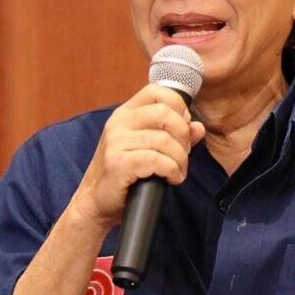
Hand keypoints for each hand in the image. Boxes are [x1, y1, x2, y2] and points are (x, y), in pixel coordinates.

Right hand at [70, 84, 205, 229]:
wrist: (96, 202)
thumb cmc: (124, 174)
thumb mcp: (148, 148)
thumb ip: (174, 135)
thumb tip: (198, 127)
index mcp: (125, 114)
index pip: (156, 91)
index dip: (178, 106)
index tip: (184, 126)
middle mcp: (118, 123)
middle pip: (164, 113)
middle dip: (183, 136)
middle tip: (184, 154)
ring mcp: (116, 142)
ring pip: (164, 140)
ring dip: (180, 159)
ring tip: (178, 171)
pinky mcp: (118, 163)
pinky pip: (157, 160)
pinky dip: (172, 170)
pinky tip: (172, 178)